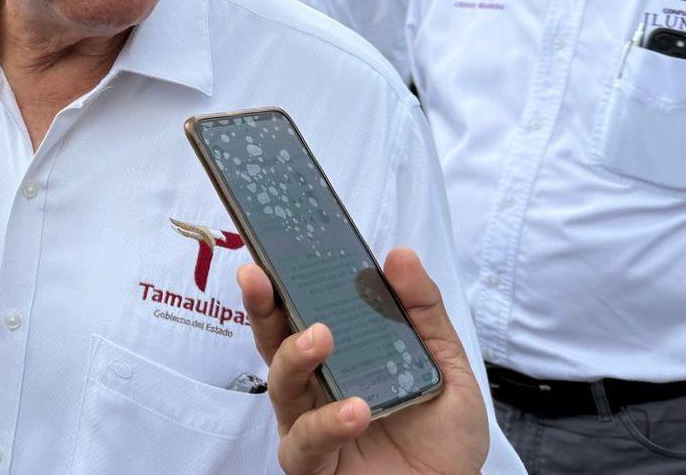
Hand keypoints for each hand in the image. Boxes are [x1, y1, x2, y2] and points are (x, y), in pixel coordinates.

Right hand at [239, 248, 488, 474]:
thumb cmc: (444, 439)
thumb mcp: (445, 365)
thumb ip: (423, 312)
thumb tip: (400, 255)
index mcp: (338, 357)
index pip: (299, 313)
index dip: (280, 283)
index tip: (270, 252)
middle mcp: (315, 388)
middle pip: (272, 342)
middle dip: (261, 306)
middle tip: (260, 278)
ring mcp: (309, 426)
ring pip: (280, 385)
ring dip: (295, 355)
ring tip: (321, 337)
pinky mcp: (312, 465)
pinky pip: (305, 441)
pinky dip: (327, 422)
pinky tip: (355, 410)